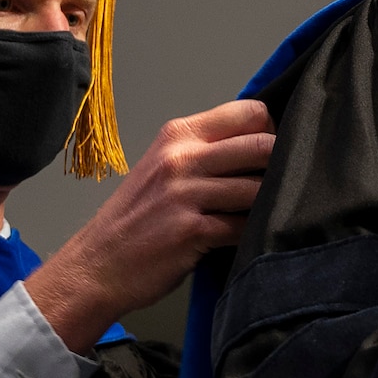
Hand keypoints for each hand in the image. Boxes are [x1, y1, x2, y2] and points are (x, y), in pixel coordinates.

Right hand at [26, 100, 275, 351]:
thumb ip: (205, 152)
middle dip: (280, 167)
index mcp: (178, 135)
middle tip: (278, 188)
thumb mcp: (163, 167)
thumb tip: (262, 145)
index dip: (270, 132)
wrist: (97, 265)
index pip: (248, 112)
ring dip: (268, 205)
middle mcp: (181, 158)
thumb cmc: (136, 219)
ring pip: (258, 188)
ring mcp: (185, 194)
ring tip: (260, 216)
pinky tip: (244, 240)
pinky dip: (251, 235)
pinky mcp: (192, 231)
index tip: (269, 154)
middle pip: (262, 146)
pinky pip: (243, 227)